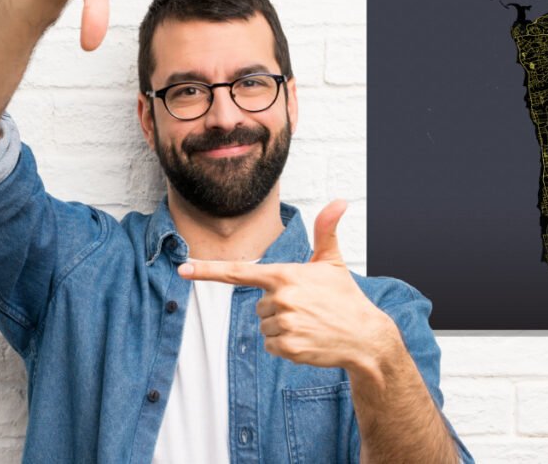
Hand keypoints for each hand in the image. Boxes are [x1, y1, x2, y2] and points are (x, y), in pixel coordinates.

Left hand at [177, 200, 398, 369]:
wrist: (366, 336)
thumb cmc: (346, 296)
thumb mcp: (333, 261)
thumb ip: (327, 230)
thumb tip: (340, 200)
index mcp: (284, 275)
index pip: (238, 272)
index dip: (207, 270)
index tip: (182, 269)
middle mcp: (280, 299)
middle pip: (257, 307)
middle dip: (277, 309)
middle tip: (307, 308)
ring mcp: (284, 324)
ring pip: (264, 328)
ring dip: (281, 328)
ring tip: (309, 324)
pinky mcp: (289, 348)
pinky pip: (272, 346)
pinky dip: (287, 346)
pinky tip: (308, 339)